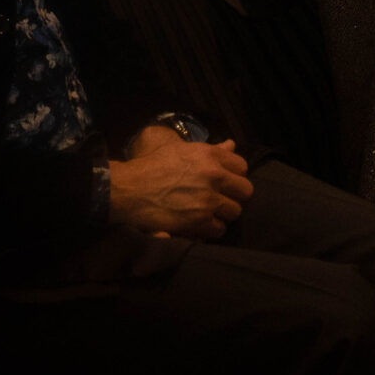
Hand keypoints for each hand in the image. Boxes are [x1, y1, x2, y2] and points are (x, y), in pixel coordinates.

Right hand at [106, 132, 253, 239]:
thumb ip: (212, 150)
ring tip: (209, 213)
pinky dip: (211, 229)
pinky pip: (219, 229)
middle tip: (220, 200)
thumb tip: (232, 145)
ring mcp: (208, 199)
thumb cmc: (152, 166)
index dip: (234, 176)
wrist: (128, 189)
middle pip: (245, 191)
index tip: (224, 183)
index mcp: (210, 155)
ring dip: (223, 214)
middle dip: (234, 196)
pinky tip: (200, 224)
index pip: (242, 167)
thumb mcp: (182, 150)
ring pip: (235, 212)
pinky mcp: (199, 220)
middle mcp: (214, 175)